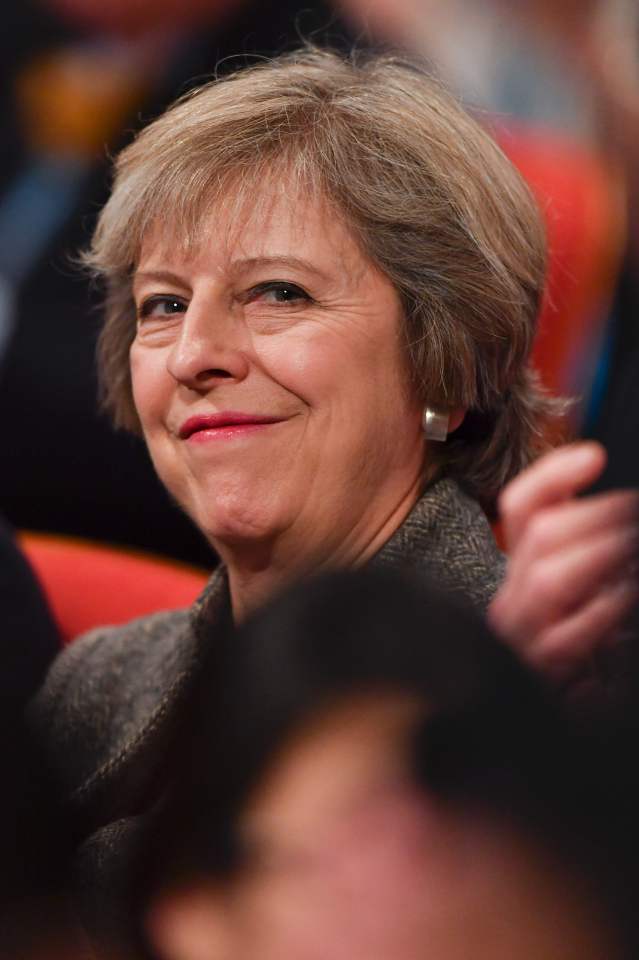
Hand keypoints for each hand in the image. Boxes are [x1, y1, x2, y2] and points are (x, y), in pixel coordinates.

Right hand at [488, 442, 638, 682]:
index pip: (521, 507)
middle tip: (636, 512)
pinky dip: (599, 614)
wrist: (531, 727)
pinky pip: (564, 638)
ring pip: (545, 579)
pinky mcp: (537, 673)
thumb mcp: (584, 596)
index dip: (553, 476)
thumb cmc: (577, 655)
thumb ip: (595, 556)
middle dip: (598, 515)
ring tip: (633, 543)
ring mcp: (520, 636)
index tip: (595, 457)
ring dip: (601, 554)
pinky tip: (624, 600)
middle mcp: (513, 598)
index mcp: (522, 572)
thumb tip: (625, 520)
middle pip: (537, 536)